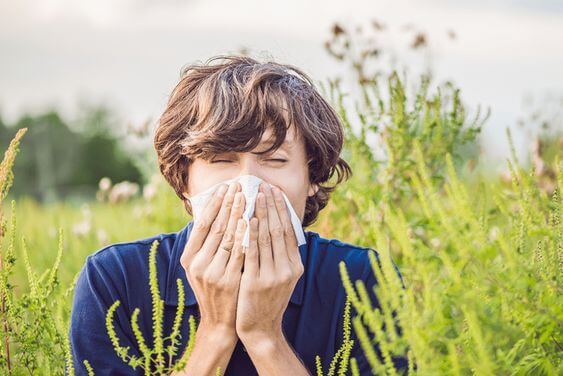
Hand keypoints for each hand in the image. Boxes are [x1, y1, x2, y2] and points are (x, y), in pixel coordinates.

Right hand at [179, 182, 246, 337]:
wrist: (220, 322)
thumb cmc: (213, 289)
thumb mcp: (201, 267)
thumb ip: (205, 244)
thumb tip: (214, 212)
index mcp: (188, 258)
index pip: (202, 224)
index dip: (214, 204)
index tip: (225, 187)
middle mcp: (197, 264)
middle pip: (216, 227)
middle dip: (229, 204)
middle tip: (239, 185)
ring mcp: (213, 273)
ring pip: (228, 237)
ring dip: (239, 214)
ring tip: (247, 196)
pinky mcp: (229, 280)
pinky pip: (240, 252)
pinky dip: (246, 235)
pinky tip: (253, 221)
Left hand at [235, 182, 304, 343]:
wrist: (260, 328)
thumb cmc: (267, 299)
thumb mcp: (281, 277)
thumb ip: (280, 255)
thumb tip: (276, 226)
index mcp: (295, 266)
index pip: (289, 231)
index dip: (282, 209)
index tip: (275, 191)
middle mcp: (288, 269)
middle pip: (279, 230)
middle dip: (271, 205)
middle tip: (264, 186)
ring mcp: (273, 276)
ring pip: (266, 237)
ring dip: (260, 213)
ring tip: (254, 195)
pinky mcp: (256, 282)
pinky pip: (252, 252)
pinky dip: (250, 233)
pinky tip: (247, 219)